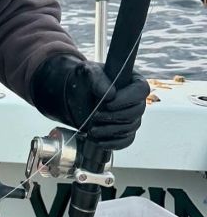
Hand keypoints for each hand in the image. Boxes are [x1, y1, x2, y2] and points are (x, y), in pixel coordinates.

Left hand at [30, 53, 149, 149]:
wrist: (75, 96)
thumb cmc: (85, 80)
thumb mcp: (88, 72)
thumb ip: (97, 79)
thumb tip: (110, 94)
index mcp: (132, 81)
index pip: (141, 90)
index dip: (127, 99)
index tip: (108, 103)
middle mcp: (136, 100)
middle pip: (137, 111)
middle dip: (115, 116)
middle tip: (96, 115)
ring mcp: (132, 117)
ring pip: (130, 128)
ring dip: (110, 130)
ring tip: (92, 129)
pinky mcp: (124, 131)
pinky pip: (126, 141)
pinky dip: (112, 143)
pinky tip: (98, 141)